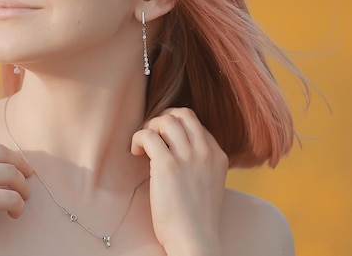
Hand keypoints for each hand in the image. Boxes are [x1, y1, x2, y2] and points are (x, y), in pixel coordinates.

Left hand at [131, 108, 227, 255]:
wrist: (194, 239)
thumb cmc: (195, 218)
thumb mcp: (208, 183)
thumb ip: (199, 164)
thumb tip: (175, 149)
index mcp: (218, 155)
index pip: (195, 123)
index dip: (175, 127)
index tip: (163, 141)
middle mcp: (205, 152)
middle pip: (182, 114)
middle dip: (162, 119)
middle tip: (151, 137)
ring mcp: (187, 156)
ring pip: (165, 120)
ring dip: (149, 128)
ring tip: (143, 147)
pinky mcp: (167, 164)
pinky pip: (148, 135)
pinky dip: (137, 138)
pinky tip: (135, 153)